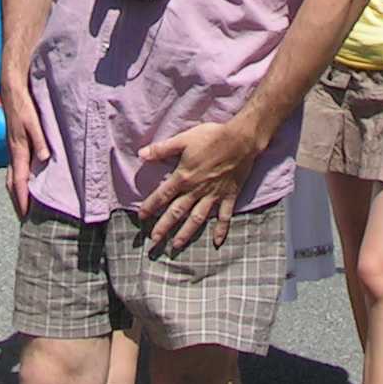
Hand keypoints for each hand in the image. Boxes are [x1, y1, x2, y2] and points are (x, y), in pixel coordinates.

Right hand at [0, 76, 49, 219]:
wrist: (12, 92)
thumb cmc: (24, 107)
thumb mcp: (34, 122)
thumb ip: (40, 140)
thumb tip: (45, 159)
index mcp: (18, 150)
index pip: (19, 180)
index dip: (22, 198)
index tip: (25, 214)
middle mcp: (13, 153)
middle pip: (12, 183)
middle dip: (16, 200)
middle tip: (23, 217)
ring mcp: (12, 149)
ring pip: (12, 176)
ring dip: (16, 192)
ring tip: (23, 205)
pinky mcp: (14, 144)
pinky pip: (14, 168)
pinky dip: (18, 180)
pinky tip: (25, 182)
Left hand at [137, 118, 262, 252]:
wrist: (241, 140)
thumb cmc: (212, 137)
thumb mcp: (184, 139)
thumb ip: (162, 149)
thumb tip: (141, 154)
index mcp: (184, 177)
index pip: (163, 195)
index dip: (150, 206)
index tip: (141, 217)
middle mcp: (197, 190)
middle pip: (177, 212)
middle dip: (164, 227)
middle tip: (154, 241)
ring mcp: (213, 195)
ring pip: (197, 218)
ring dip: (186, 233)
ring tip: (176, 246)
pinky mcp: (229, 196)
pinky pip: (224, 216)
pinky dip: (221, 229)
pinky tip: (217, 242)